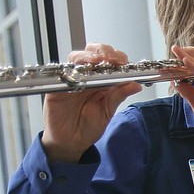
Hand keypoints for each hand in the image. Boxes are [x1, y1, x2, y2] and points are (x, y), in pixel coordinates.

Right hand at [40, 44, 142, 162]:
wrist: (71, 143)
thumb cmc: (88, 127)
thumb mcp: (108, 111)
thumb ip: (119, 96)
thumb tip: (136, 84)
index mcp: (101, 81)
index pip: (109, 61)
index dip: (117, 57)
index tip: (125, 62)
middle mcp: (86, 77)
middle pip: (93, 52)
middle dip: (104, 50)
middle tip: (113, 58)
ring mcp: (71, 80)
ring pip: (77, 57)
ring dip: (88, 55)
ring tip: (98, 60)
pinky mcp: (57, 87)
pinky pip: (62, 73)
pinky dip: (71, 70)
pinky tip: (81, 72)